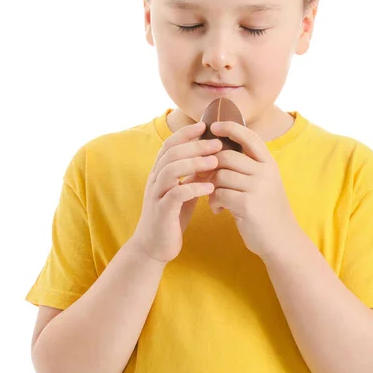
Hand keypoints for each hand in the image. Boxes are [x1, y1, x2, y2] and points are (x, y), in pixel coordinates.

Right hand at [131, 121, 222, 263]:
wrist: (154, 247)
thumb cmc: (172, 217)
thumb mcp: (184, 191)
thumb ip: (193, 175)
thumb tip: (211, 157)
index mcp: (159, 172)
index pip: (169, 145)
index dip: (185, 133)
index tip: (204, 125)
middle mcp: (155, 180)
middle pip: (171, 153)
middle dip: (195, 146)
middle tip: (217, 143)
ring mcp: (156, 195)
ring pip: (171, 170)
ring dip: (194, 163)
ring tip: (215, 162)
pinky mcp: (161, 212)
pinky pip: (175, 195)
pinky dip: (193, 188)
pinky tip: (209, 188)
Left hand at [206, 120, 297, 257]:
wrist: (282, 239)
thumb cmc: (266, 209)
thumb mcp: (263, 181)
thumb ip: (247, 165)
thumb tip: (219, 149)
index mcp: (269, 163)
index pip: (249, 136)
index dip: (230, 127)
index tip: (213, 127)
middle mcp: (265, 172)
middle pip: (226, 155)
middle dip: (210, 164)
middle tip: (203, 175)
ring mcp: (258, 188)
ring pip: (220, 175)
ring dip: (211, 185)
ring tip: (213, 196)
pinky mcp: (248, 205)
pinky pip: (220, 193)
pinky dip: (214, 201)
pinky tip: (217, 209)